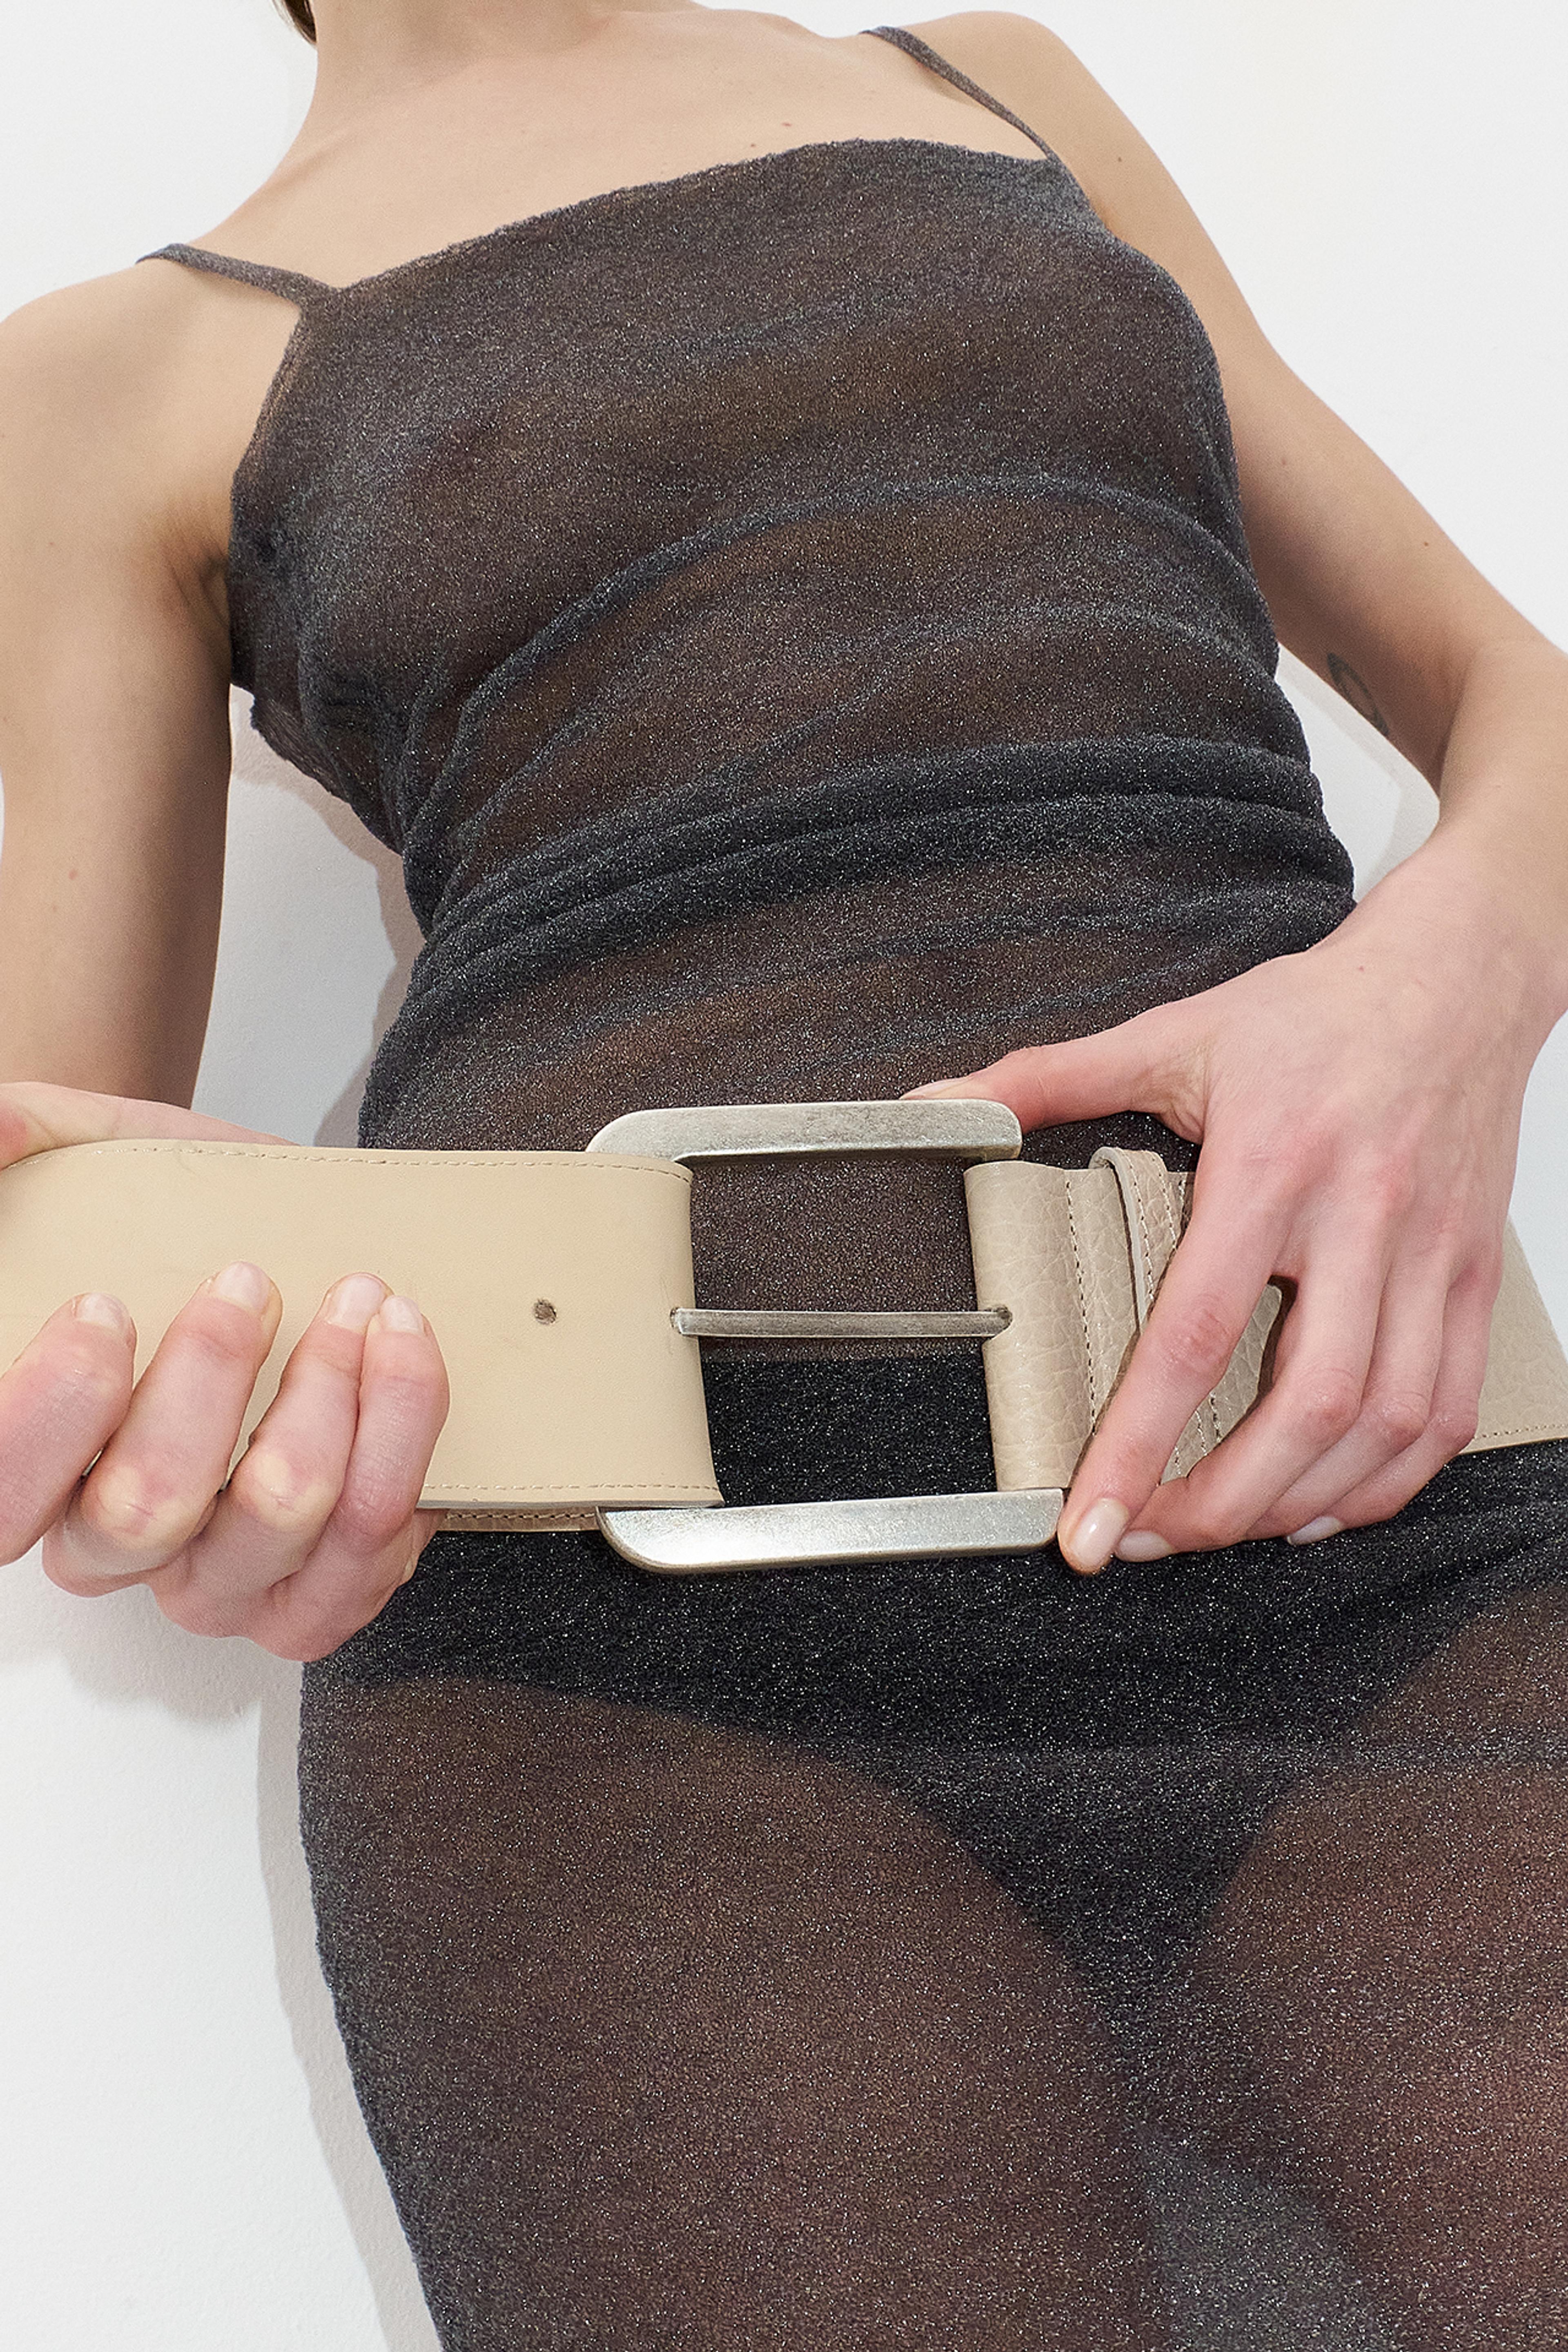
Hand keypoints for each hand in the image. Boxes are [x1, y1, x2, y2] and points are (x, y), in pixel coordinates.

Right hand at [0, 1082, 449, 1657]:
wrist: (284, 1236)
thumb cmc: (162, 1216)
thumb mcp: (77, 1154)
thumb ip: (23, 1145)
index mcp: (28, 1469)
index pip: (0, 1495)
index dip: (48, 1413)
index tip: (105, 1307)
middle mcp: (114, 1546)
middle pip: (145, 1508)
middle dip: (209, 1380)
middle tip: (245, 1282)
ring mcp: (221, 1578)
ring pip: (274, 1520)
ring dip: (328, 1398)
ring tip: (355, 1301)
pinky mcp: (323, 1590)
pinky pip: (368, 1553)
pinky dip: (400, 1438)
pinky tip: (400, 1353)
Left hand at [908, 836, 1563, 1572]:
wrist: (1457, 976)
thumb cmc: (1315, 1014)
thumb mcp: (1171, 1033)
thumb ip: (1048, 1077)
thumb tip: (940, 1107)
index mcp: (1273, 1167)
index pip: (1197, 1335)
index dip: (1138, 1444)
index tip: (1090, 1519)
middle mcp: (1360, 1221)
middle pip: (1307, 1408)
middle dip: (1222, 1504)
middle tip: (1147, 1540)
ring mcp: (1429, 1258)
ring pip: (1383, 1426)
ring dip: (1300, 1504)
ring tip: (1221, 1530)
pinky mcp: (1471, 1280)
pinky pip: (1444, 1411)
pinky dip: (1385, 1481)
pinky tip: (1323, 1503)